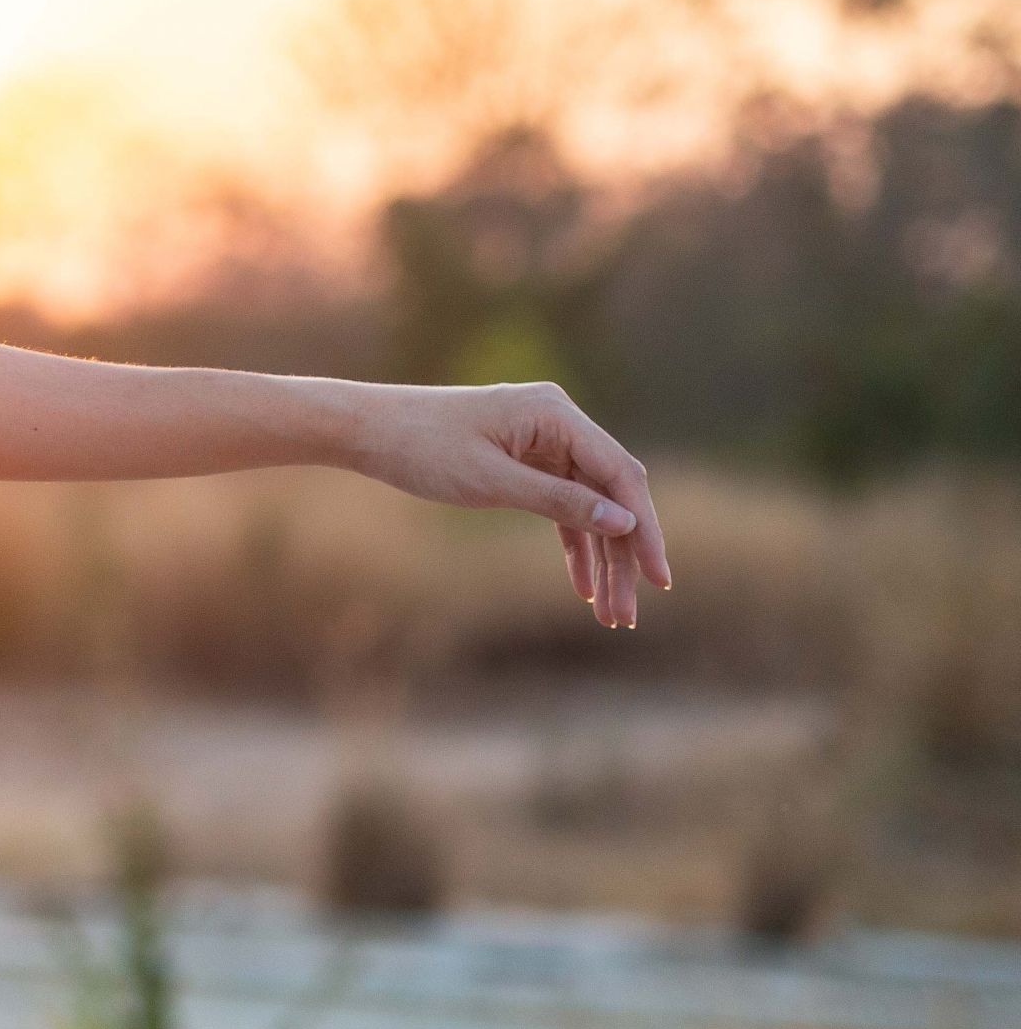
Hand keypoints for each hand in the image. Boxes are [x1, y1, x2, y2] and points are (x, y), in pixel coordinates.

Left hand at [348, 382, 670, 628]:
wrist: (368, 430)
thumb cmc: (423, 449)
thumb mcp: (491, 482)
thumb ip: (559, 501)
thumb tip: (625, 522)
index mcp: (555, 413)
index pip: (620, 475)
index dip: (645, 529)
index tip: (660, 578)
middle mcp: (558, 421)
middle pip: (610, 494)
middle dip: (623, 556)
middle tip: (629, 615)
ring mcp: (542, 441)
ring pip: (589, 505)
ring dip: (601, 559)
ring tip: (611, 615)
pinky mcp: (524, 459)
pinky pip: (561, 505)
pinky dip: (572, 544)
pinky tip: (584, 587)